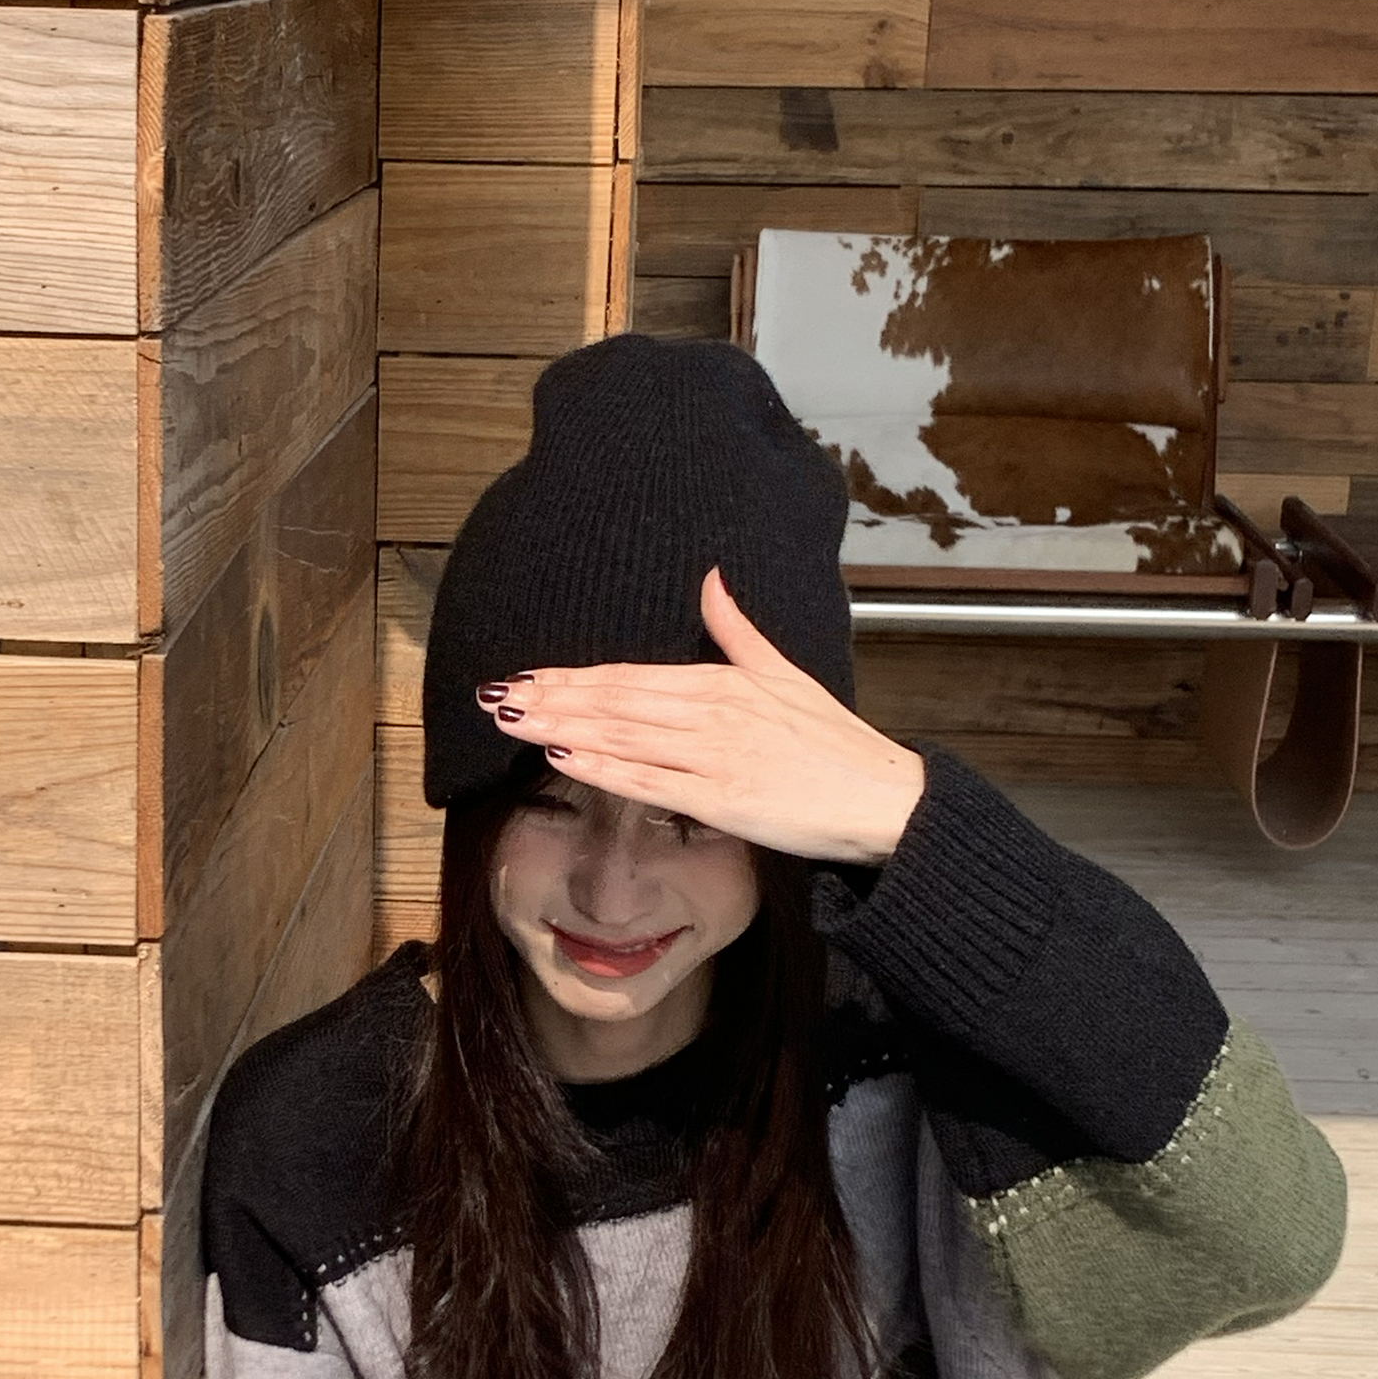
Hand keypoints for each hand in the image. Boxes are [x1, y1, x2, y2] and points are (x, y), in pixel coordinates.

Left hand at [482, 568, 925, 864]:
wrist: (880, 797)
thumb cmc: (834, 742)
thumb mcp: (784, 671)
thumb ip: (737, 628)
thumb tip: (711, 578)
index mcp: (723, 682)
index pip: (630, 675)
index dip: (573, 676)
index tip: (528, 675)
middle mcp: (712, 713)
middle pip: (615, 701)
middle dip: (552, 698)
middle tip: (497, 696)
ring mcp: (714, 756)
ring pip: (623, 736)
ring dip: (563, 728)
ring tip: (514, 722)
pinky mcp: (723, 800)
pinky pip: (650, 782)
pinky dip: (605, 768)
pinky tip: (564, 759)